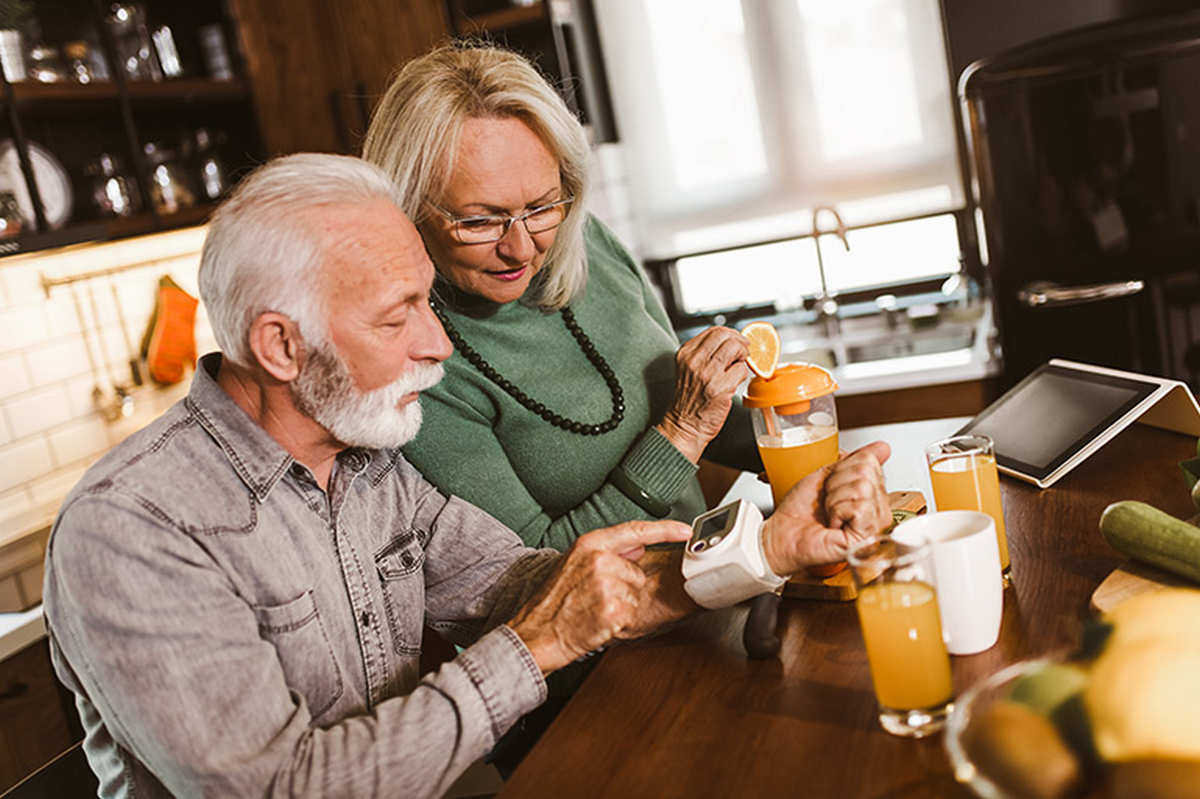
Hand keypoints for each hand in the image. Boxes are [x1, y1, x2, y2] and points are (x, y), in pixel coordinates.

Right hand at [508, 520, 691, 673]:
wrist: (537, 632)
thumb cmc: (553, 600)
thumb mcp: (573, 562)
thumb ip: (606, 551)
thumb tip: (638, 546)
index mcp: (590, 544)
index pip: (636, 530)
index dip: (665, 529)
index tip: (686, 530)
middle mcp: (600, 560)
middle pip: (638, 572)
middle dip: (625, 586)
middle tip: (596, 596)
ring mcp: (607, 585)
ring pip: (635, 594)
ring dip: (621, 605)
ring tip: (594, 608)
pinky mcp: (613, 610)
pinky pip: (631, 613)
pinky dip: (618, 621)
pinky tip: (597, 620)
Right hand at [657, 327, 749, 462]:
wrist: (685, 426)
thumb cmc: (689, 400)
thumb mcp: (689, 369)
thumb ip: (705, 353)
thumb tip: (731, 341)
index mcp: (685, 353)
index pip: (714, 331)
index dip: (731, 334)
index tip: (737, 341)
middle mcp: (694, 361)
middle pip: (726, 335)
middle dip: (740, 341)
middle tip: (744, 351)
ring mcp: (707, 374)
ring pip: (736, 348)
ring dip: (744, 356)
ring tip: (740, 365)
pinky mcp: (720, 388)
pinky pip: (741, 370)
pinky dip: (743, 375)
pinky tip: (735, 382)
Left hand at [761, 440, 891, 574]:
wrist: (783, 534)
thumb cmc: (801, 511)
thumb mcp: (829, 475)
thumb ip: (857, 461)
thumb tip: (882, 447)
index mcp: (873, 495)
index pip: (870, 461)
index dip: (841, 470)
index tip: (829, 488)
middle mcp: (880, 511)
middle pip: (866, 472)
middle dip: (836, 483)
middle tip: (827, 503)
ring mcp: (876, 525)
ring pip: (862, 488)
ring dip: (834, 499)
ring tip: (830, 514)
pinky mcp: (867, 537)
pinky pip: (858, 506)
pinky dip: (837, 512)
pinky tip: (833, 525)